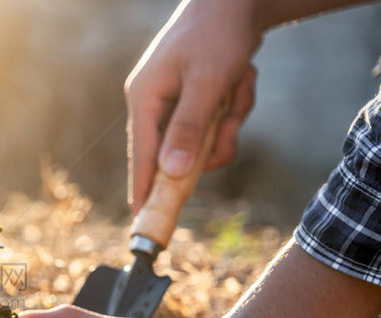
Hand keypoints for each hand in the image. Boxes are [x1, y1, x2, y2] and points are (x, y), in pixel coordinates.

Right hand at [126, 0, 261, 213]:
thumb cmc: (217, 34)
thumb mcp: (207, 82)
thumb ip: (188, 129)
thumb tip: (172, 174)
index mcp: (144, 97)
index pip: (141, 155)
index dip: (143, 188)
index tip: (141, 218)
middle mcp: (153, 102)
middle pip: (178, 150)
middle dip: (212, 139)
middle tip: (230, 118)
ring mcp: (174, 101)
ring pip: (203, 138)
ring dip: (230, 119)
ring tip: (239, 84)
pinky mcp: (194, 99)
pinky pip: (215, 123)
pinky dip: (234, 106)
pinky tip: (240, 79)